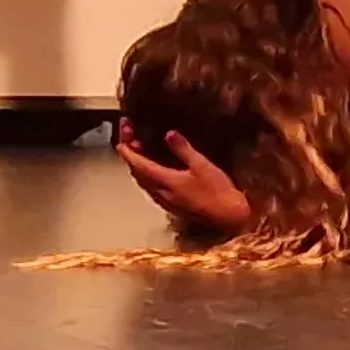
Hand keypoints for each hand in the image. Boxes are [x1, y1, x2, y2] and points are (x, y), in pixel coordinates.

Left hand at [116, 121, 252, 234]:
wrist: (228, 216)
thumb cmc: (217, 190)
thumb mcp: (202, 165)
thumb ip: (183, 149)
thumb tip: (168, 133)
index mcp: (165, 181)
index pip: (139, 165)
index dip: (128, 151)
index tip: (121, 139)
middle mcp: (160, 193)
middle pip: (137, 173)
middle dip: (130, 155)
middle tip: (129, 139)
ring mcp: (164, 201)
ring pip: (142, 182)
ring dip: (137, 166)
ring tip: (137, 151)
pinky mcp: (170, 205)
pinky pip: (150, 188)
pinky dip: (146, 175)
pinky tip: (151, 170)